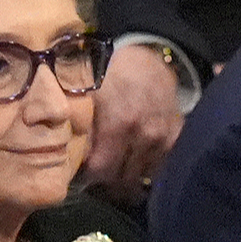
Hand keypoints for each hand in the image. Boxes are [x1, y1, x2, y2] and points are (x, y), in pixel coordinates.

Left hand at [83, 45, 183, 204]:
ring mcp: (163, 137)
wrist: (147, 61)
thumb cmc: (108, 74)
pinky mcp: (176, 137)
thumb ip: (76, 126)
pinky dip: (145, 168)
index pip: (101, 170)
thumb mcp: (85, 94)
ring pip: (141, 176)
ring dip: (126, 177)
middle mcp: (145, 134)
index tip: (79, 175)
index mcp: (119, 123)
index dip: (87, 176)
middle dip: (105, 181)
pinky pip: (160, 167)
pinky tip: (133, 162)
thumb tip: (64, 157)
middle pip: (121, 178)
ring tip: (112, 170)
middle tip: (93, 176)